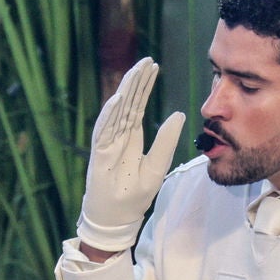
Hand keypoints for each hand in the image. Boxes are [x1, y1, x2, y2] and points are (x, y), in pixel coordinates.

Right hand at [78, 58, 185, 252]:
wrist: (117, 219)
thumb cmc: (134, 196)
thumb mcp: (157, 166)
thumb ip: (166, 141)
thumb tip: (180, 114)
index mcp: (131, 138)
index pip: (138, 106)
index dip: (145, 87)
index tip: (153, 67)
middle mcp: (117, 137)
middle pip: (127, 103)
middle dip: (137, 82)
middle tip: (147, 61)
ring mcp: (106, 144)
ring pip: (116, 112)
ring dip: (125, 92)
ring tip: (135, 72)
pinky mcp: (99, 155)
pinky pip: (104, 131)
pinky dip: (110, 115)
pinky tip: (118, 99)